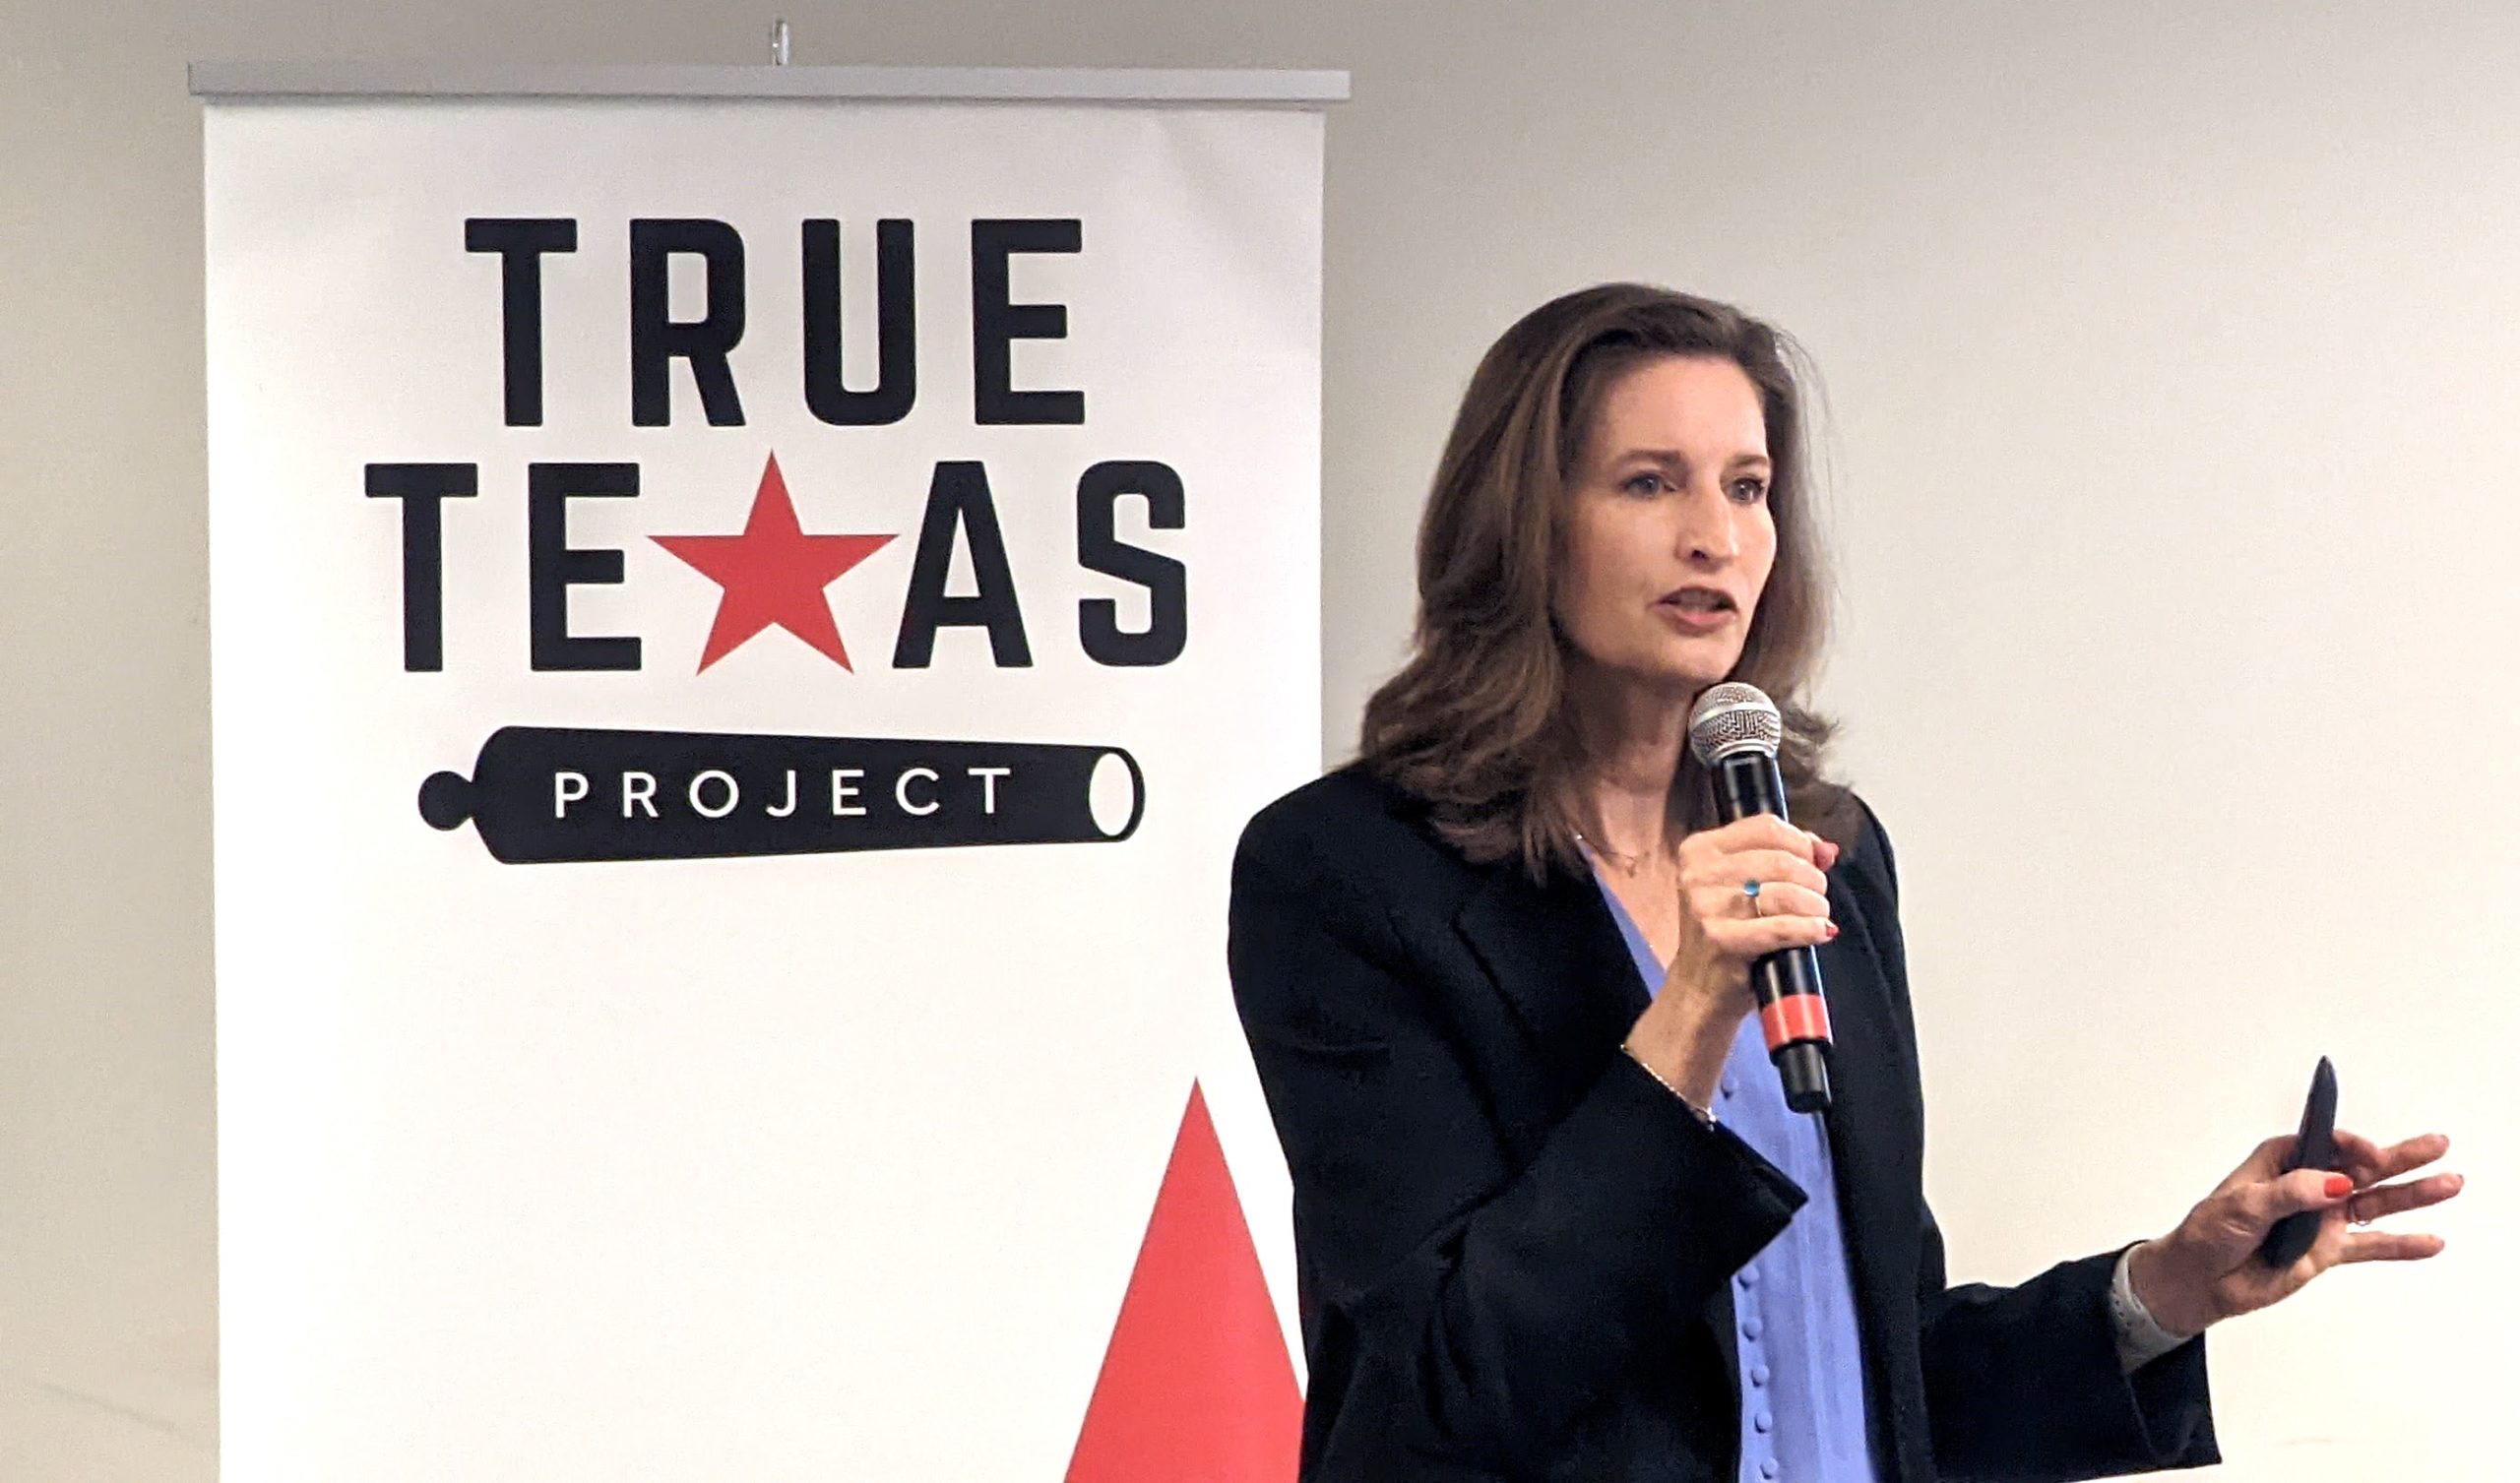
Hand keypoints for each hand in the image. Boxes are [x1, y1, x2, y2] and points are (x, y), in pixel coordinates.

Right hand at [1623, 815, 1838, 1105]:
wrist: (1700, 990)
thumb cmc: (1728, 935)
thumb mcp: (1745, 888)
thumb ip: (1782, 859)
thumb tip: (1826, 849)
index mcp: (1700, 849)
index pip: (1765, 826)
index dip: (1801, 842)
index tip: (1815, 861)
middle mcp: (1697, 873)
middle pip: (1781, 859)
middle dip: (1813, 880)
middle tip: (1817, 900)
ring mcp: (1704, 906)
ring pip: (1785, 892)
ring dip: (1815, 907)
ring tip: (1818, 919)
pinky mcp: (1719, 939)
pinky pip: (1781, 927)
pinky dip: (1808, 930)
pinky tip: (1819, 933)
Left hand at [2125, 1129, 2462, 1337]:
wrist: (2199, 1281)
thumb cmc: (2207, 1235)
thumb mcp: (2242, 1207)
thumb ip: (2289, 1195)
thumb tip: (2334, 1184)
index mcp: (2281, 1161)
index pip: (2325, 1143)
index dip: (2352, 1145)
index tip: (2371, 1155)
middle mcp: (2307, 1184)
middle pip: (2361, 1166)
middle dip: (2401, 1156)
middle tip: (2438, 1145)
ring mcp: (2321, 1217)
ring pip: (2375, 1202)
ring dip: (2412, 1195)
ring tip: (2450, 1184)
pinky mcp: (2327, 1250)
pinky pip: (2370, 1245)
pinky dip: (2401, 1245)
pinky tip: (2430, 1241)